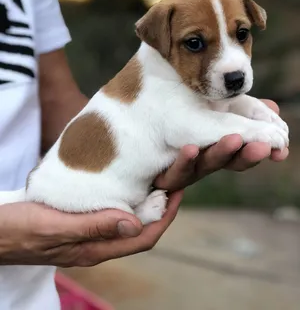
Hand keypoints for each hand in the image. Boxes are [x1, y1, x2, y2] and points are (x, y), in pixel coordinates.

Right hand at [0, 190, 182, 266]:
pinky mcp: (78, 224)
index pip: (142, 238)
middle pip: (139, 230)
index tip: (177, 193)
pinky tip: (125, 184)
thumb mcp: (55, 226)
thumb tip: (135, 224)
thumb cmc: (19, 229)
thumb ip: (93, 225)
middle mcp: (95, 245)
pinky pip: (110, 214)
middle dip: (160, 209)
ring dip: (144, 204)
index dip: (164, 218)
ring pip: (126, 222)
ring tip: (155, 180)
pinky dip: (124, 200)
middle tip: (172, 181)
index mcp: (94, 249)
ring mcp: (87, 235)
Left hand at [155, 100, 288, 190]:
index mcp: (221, 146)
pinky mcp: (166, 173)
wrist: (142, 136)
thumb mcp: (216, 113)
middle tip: (262, 147)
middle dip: (247, 154)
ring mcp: (186, 166)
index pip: (247, 149)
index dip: (265, 149)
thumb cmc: (182, 122)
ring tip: (232, 139)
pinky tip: (190, 148)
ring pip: (205, 165)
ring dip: (220, 153)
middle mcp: (206, 159)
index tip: (281, 149)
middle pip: (230, 161)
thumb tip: (274, 108)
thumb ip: (244, 112)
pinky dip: (185, 160)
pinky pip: (175, 171)